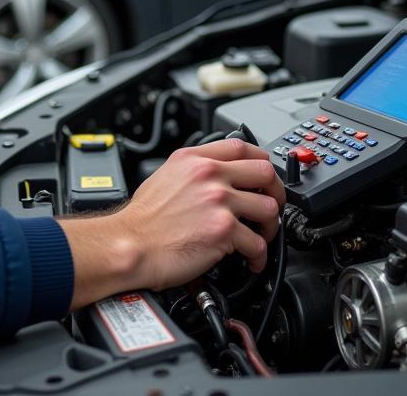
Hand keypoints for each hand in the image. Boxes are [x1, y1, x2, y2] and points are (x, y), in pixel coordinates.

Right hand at [59, 139, 283, 308]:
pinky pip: (258, 243)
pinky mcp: (224, 230)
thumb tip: (214, 173)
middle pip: (264, 172)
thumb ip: (193, 169)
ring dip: (270, 226)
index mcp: (195, 159)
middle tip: (272, 205)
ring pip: (268, 208)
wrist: (131, 245)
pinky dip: (259, 256)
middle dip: (275, 191)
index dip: (260, 160)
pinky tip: (252, 260)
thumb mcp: (165, 175)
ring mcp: (219, 201)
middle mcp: (209, 175)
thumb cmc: (143, 219)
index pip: (242, 146)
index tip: (264, 174)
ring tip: (261, 236)